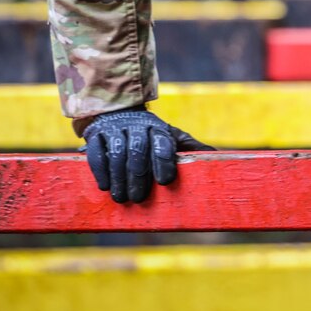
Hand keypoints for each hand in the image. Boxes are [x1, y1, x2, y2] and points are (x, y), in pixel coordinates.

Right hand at [81, 108, 213, 203]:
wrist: (118, 112)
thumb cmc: (150, 134)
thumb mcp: (171, 137)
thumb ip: (191, 147)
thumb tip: (215, 155)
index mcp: (159, 128)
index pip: (163, 142)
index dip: (164, 161)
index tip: (164, 181)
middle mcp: (137, 126)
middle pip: (138, 149)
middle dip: (139, 175)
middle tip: (138, 197)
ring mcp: (115, 129)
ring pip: (117, 152)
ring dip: (119, 177)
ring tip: (121, 197)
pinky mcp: (95, 134)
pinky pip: (96, 152)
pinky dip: (101, 170)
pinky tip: (105, 186)